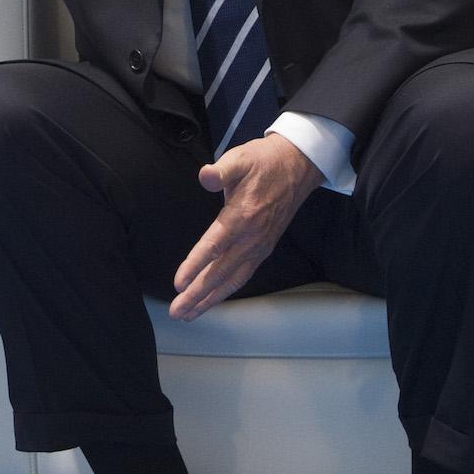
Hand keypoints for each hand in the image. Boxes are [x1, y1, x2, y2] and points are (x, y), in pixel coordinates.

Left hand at [168, 133, 322, 320]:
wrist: (297, 166)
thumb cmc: (263, 162)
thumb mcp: (240, 158)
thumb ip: (221, 170)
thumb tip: (205, 175)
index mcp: (241, 216)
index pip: (213, 247)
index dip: (195, 266)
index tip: (179, 284)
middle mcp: (251, 237)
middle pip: (220, 273)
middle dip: (197, 295)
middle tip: (176, 312)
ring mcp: (259, 246)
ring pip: (232, 280)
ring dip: (210, 299)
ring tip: (189, 314)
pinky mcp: (263, 248)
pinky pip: (243, 275)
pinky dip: (226, 291)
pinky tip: (213, 299)